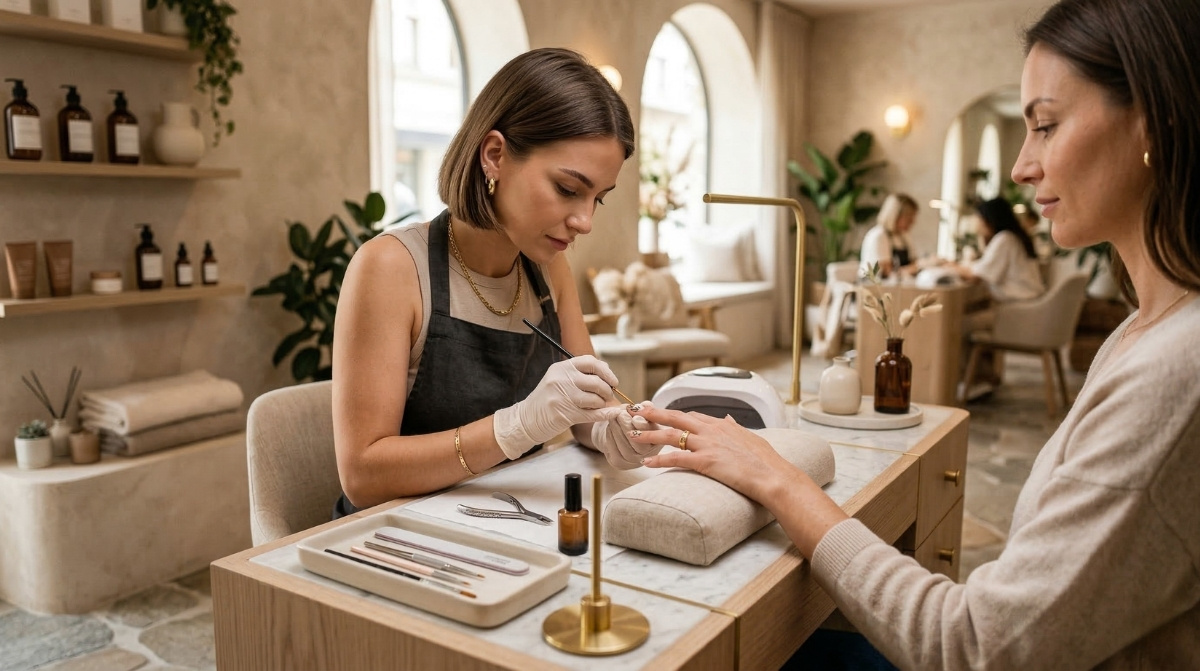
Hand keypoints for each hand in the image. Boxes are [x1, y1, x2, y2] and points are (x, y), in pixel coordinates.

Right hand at [494, 356, 617, 458]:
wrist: (526, 419)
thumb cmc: (547, 399)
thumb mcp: (558, 379)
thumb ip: (579, 373)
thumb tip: (607, 370)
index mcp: (561, 368)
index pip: (590, 362)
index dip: (606, 371)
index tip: (613, 381)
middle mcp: (561, 380)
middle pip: (596, 382)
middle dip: (607, 390)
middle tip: (608, 396)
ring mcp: (562, 397)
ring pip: (595, 399)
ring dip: (602, 404)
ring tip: (599, 406)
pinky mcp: (564, 415)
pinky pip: (592, 414)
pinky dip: (604, 414)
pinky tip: (608, 414)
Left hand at [589, 401, 664, 469]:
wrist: (615, 432)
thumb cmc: (631, 422)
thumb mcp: (641, 413)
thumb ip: (646, 409)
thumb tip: (647, 405)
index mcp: (659, 441)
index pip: (653, 435)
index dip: (644, 426)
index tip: (635, 416)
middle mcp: (649, 454)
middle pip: (640, 444)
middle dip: (628, 427)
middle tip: (621, 414)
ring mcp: (634, 461)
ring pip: (625, 447)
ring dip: (618, 429)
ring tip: (613, 417)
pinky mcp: (619, 463)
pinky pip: (614, 450)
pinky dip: (611, 437)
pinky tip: (610, 427)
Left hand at [627, 405, 797, 502]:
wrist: (773, 475)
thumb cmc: (766, 461)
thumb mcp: (751, 437)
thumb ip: (736, 427)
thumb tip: (728, 418)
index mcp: (722, 425)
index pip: (692, 415)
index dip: (675, 414)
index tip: (663, 413)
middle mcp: (712, 431)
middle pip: (676, 418)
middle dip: (655, 414)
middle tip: (638, 412)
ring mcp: (707, 445)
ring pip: (671, 436)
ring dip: (650, 434)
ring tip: (634, 435)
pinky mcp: (705, 461)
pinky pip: (676, 459)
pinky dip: (659, 460)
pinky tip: (647, 463)